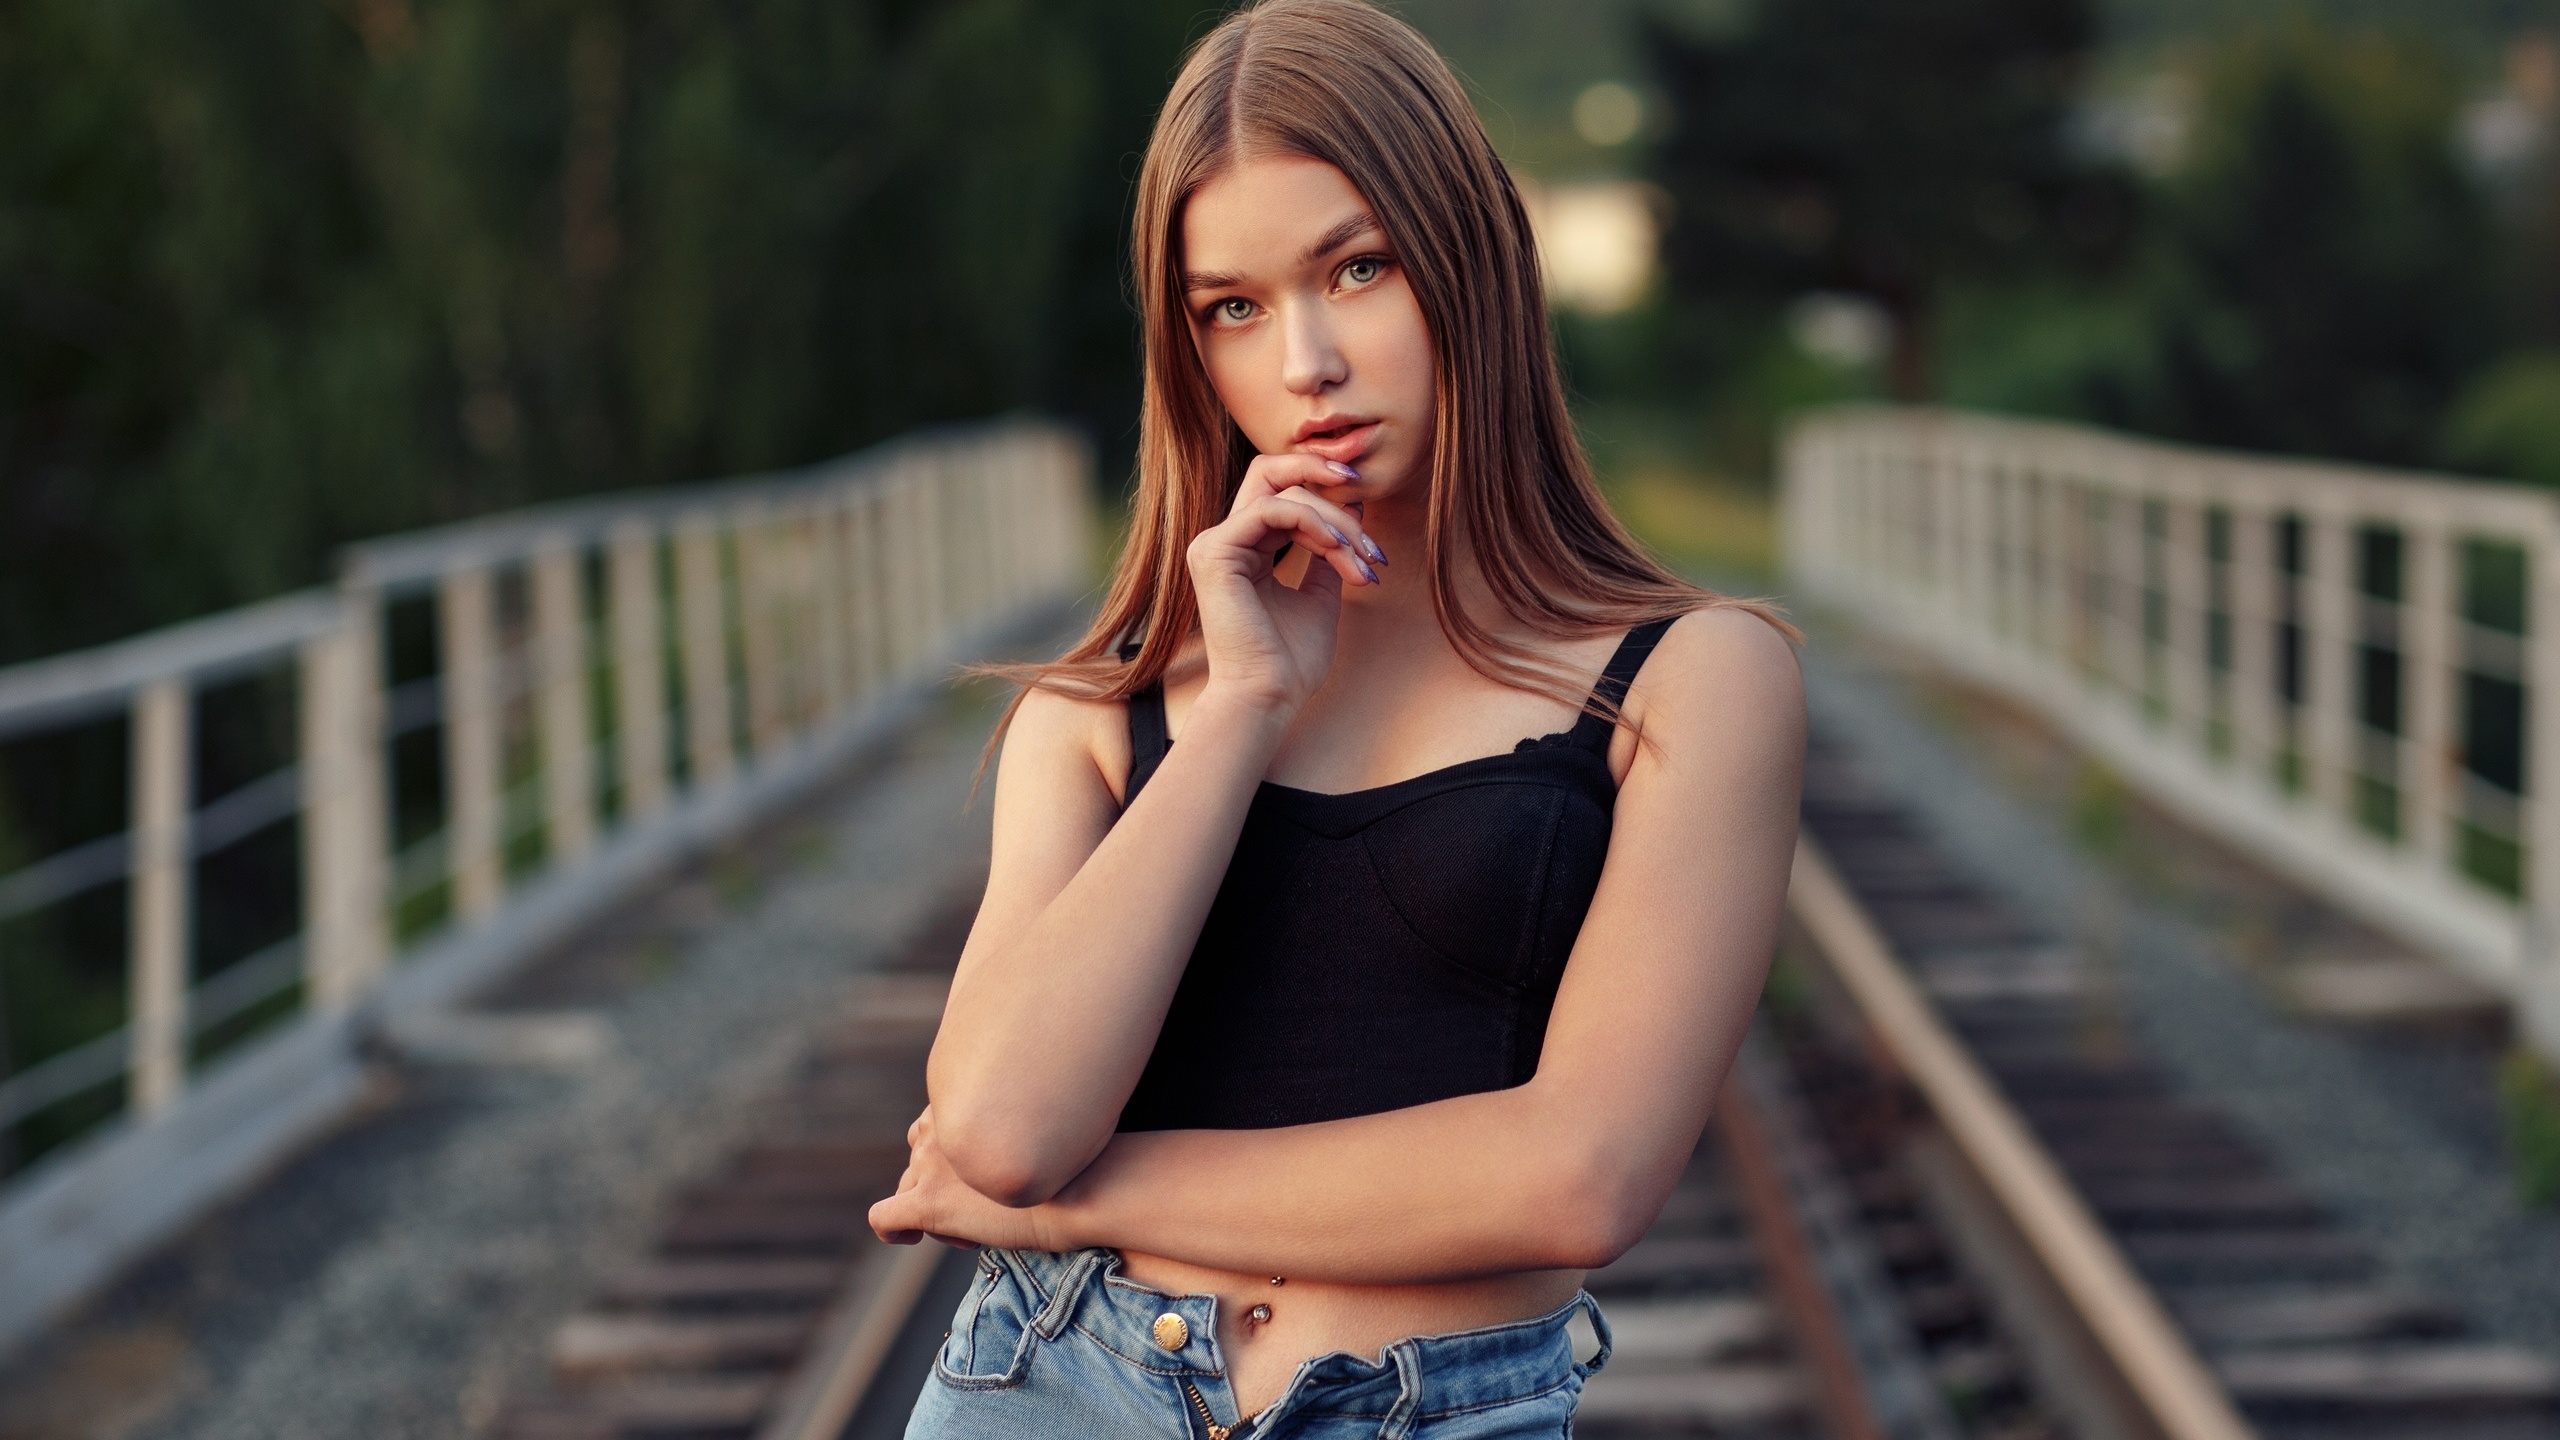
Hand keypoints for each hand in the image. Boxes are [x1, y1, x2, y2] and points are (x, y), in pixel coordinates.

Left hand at [869, 1107, 1058, 1249]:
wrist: (1085, 1189)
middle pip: (918, 1161)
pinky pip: (884, 1218)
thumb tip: (990, 1162)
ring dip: (934, 1209)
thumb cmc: (1072, 1163)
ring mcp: (930, 1165)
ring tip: (974, 1229)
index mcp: (960, 1103)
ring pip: (908, 1189)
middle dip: (942, 1184)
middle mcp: (939, 1127)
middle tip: (985, 1208)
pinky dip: (892, 1231)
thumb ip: (1000, 1134)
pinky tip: (909, 1238)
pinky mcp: (929, 1203)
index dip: (954, 1161)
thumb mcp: (1032, 1130)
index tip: (986, 1180)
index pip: (933, 1132)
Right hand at [1184, 454, 1385, 715]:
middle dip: (1322, 473)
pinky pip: (1271, 510)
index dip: (1328, 497)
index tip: (1369, 523)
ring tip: (1363, 557)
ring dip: (1334, 520)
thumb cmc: (1291, 661)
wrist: (1268, 697)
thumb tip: (1354, 507)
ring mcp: (1214, 544)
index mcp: (1245, 550)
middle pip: (1272, 473)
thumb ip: (1329, 553)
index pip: (1284, 494)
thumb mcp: (1321, 596)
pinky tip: (1339, 549)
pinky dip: (1313, 523)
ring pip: (1282, 492)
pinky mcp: (1214, 552)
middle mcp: (1225, 541)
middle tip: (1363, 488)